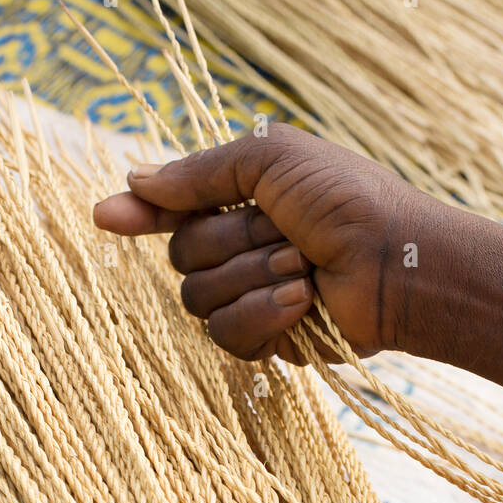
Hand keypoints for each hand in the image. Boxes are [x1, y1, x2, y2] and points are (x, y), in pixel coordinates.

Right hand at [93, 125, 442, 361]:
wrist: (396, 264)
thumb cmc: (349, 201)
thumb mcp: (272, 162)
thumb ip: (202, 173)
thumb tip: (136, 179)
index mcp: (243, 202)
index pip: (174, 211)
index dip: (140, 214)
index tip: (105, 216)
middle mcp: (241, 250)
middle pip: (182, 257)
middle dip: (232, 241)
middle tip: (286, 232)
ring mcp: (252, 297)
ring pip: (199, 300)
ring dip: (253, 276)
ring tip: (304, 267)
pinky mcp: (267, 341)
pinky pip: (226, 336)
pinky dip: (263, 314)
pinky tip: (301, 301)